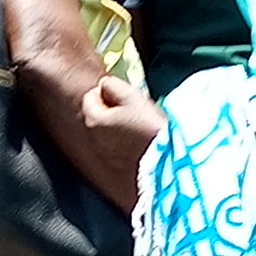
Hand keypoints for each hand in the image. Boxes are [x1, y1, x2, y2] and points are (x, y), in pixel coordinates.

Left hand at [74, 72, 163, 199]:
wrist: (165, 165)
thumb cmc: (149, 127)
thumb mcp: (133, 98)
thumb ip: (114, 86)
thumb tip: (104, 84)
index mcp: (94, 120)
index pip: (90, 98)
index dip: (107, 93)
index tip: (125, 96)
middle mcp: (93, 140)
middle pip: (97, 118)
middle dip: (110, 112)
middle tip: (134, 111)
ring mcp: (103, 157)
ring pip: (106, 136)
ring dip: (116, 130)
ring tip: (140, 129)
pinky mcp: (115, 170)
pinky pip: (115, 152)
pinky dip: (122, 147)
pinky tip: (139, 147)